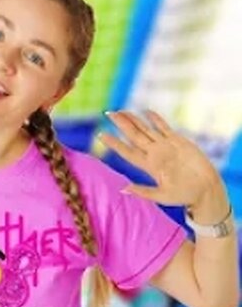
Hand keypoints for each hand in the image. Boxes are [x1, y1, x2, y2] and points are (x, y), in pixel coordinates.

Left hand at [99, 110, 226, 216]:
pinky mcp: (179, 142)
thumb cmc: (184, 195)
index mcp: (148, 166)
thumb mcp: (162, 196)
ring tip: (121, 111)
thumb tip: (123, 189)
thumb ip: (143, 192)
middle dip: (121, 124)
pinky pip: (164, 128)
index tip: (101, 135)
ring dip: (134, 120)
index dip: (114, 143)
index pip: (127, 151)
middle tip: (108, 113)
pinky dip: (156, 119)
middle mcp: (154, 154)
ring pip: (146, 129)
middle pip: (133, 136)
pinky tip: (146, 111)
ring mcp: (165, 146)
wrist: (206, 189)